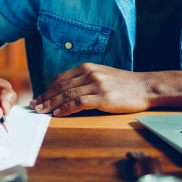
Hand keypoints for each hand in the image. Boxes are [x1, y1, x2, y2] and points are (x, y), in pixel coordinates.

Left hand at [30, 63, 154, 115]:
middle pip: (61, 86)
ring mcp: (96, 85)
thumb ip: (86, 80)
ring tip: (42, 112)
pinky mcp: (103, 97)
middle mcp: (90, 74)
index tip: (39, 97)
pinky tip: (58, 114)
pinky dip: (65, 109)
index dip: (48, 89)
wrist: (146, 87)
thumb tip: (68, 92)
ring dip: (51, 104)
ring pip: (67, 95)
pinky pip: (78, 103)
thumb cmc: (125, 84)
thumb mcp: (103, 76)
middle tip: (35, 106)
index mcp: (88, 67)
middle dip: (46, 97)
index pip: (61, 78)